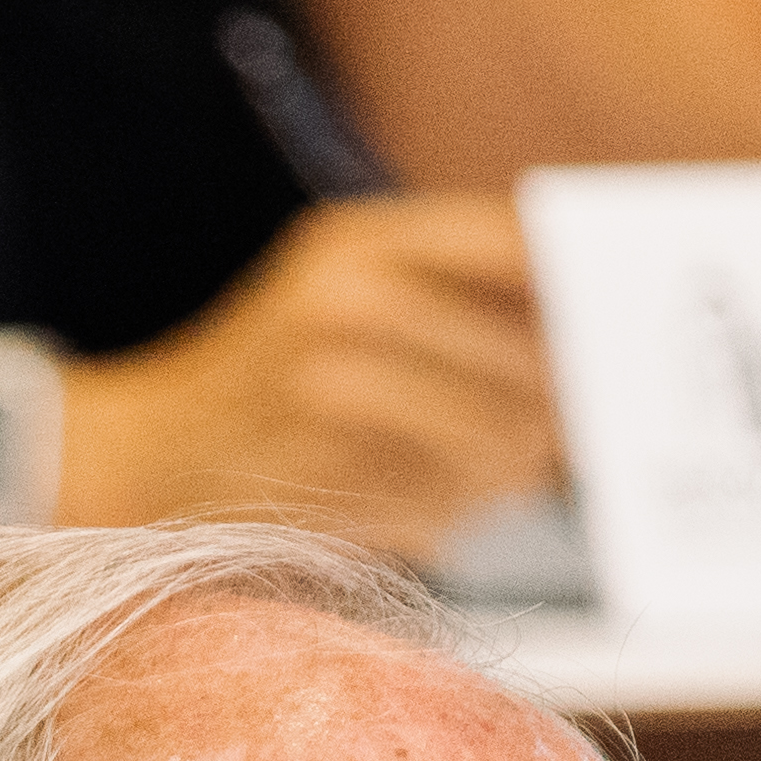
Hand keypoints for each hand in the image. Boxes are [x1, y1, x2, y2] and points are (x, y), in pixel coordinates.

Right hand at [61, 194, 557, 556]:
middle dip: (559, 410)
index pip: (522, 245)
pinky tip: (412, 504)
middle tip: (565, 432)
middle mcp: (348, 303)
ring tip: (485, 473)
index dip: (586, 289)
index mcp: (360, 240)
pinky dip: (453, 519)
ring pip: (505, 444)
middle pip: (535, 362)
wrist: (140, 457)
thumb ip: (458, 289)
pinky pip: (452, 512)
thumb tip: (597, 333)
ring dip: (511, 473)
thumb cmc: (269, 374)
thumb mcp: (342, 287)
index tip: (620, 325)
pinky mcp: (329, 481)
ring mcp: (333, 394)